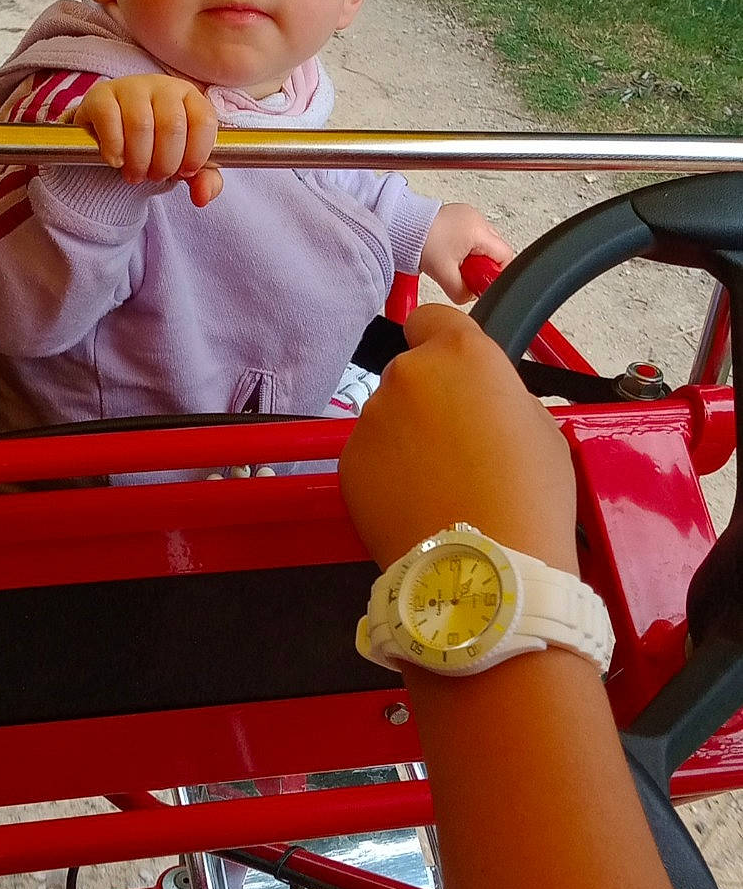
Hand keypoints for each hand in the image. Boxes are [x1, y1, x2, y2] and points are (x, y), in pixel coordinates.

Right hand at [76, 75, 222, 206]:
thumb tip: (202, 196)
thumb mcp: (184, 163)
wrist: (114, 136)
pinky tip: (116, 161)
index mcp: (189, 97)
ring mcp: (130, 87)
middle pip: (172, 126)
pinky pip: (109, 118)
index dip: (197, 154)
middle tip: (155, 176)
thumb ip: (204, 180)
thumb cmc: (156, 147)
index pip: (204, 121)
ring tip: (135, 173)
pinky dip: (114, 148)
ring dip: (139, 161)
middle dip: (165, 164)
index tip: (185, 172)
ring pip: (141, 124)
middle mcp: (162, 86)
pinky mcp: (100, 95)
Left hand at [339, 305, 577, 574]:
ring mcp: (371, 419)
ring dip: (407, 439)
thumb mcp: (541, 427)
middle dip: (429, 399)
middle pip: (411, 373)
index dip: (443, 342)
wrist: (484, 572)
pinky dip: (387, 474)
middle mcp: (406, 374)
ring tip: (439, 486)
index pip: (432, 317)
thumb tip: (480, 399)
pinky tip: (416, 506)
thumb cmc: (530, 498)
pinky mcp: (348, 462)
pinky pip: (370, 456)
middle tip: (459, 446)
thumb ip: (500, 394)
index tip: (457, 373)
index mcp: (461, 354)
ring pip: (388, 417)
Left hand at [420, 203, 513, 302]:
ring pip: (483, 243)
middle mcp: (476, 219)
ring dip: (473, 256)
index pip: (505, 256)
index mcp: (478, 230)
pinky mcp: (458, 215)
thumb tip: (470, 296)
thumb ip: (462, 292)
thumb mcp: (444, 275)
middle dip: (483, 265)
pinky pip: (471, 235)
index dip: (496, 273)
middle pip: (495, 249)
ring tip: (453, 260)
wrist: (400, 226)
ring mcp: (468, 215)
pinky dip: (464, 247)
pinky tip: (449, 252)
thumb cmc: (419, 242)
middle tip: (464, 272)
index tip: (481, 281)